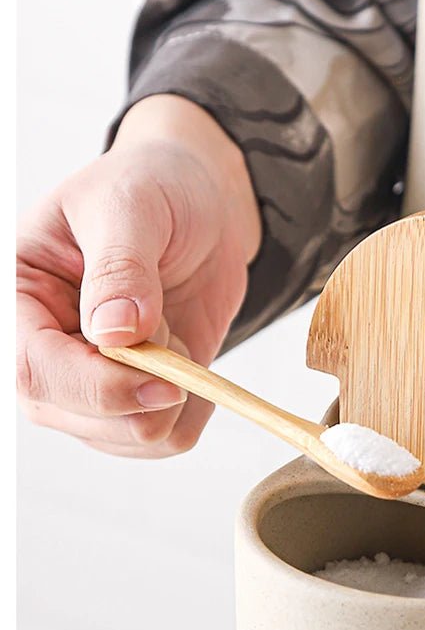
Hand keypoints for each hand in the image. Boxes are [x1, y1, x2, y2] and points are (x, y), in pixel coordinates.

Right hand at [17, 94, 260, 456]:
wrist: (200, 207)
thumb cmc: (151, 189)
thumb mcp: (131, 206)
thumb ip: (120, 267)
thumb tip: (114, 332)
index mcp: (19, 300)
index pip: (35, 371)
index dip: (99, 388)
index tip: (164, 380)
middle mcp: (45, 353)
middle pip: (82, 419)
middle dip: (144, 389)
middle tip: (164, 319)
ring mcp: (90, 388)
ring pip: (132, 439)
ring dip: (174, 392)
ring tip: (166, 325)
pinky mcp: (138, 403)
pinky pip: (170, 440)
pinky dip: (197, 406)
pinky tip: (189, 357)